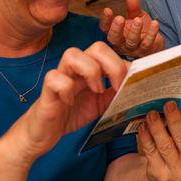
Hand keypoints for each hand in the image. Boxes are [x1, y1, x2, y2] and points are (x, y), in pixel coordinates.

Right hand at [13, 42, 127, 163]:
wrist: (43, 133)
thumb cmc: (70, 114)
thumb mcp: (100, 105)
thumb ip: (115, 94)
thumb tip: (137, 87)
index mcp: (90, 69)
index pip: (111, 53)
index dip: (125, 65)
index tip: (134, 84)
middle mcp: (76, 68)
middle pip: (97, 47)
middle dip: (113, 65)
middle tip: (117, 87)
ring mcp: (60, 76)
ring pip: (72, 54)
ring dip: (90, 71)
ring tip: (95, 91)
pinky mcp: (46, 90)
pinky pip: (54, 78)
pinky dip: (65, 89)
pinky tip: (70, 103)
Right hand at [99, 0, 164, 57]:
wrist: (154, 44)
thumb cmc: (141, 30)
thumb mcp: (136, 16)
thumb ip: (133, 8)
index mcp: (115, 34)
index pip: (105, 28)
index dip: (105, 20)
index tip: (107, 10)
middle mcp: (121, 43)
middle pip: (114, 38)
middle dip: (116, 28)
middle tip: (119, 18)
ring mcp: (133, 49)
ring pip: (131, 42)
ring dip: (134, 30)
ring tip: (138, 20)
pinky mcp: (145, 51)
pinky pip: (147, 43)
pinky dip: (151, 33)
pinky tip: (154, 23)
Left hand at [137, 100, 180, 180]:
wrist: (165, 172)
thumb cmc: (178, 149)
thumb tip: (178, 101)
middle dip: (175, 119)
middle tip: (168, 105)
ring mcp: (177, 171)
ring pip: (166, 146)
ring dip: (157, 128)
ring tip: (152, 114)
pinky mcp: (160, 174)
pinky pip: (151, 153)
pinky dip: (146, 138)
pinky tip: (143, 127)